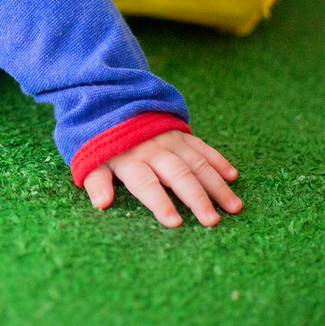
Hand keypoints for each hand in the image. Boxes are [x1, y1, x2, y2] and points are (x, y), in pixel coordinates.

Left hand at [82, 130, 242, 227]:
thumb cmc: (101, 142)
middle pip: (178, 175)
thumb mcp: (90, 160)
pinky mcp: (181, 134)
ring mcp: (170, 140)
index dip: (159, 203)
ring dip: (216, 185)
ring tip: (234, 207)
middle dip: (196, 198)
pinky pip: (202, 147)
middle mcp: (153, 150)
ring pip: (197, 163)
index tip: (174, 223)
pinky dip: (218, 160)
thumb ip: (96, 182)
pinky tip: (232, 176)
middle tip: (212, 220)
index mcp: (129, 160)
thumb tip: (101, 203)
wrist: (111, 102)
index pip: (146, 184)